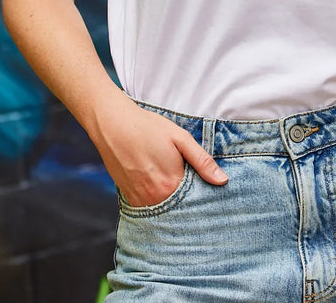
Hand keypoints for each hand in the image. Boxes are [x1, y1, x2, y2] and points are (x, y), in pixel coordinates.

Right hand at [89, 90, 227, 206]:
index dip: (204, 199)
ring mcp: (139, 201)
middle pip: (179, 210)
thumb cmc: (148, 128)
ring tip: (177, 188)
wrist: (112, 124)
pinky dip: (157, 202)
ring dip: (172, 204)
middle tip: (194, 190)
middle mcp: (154, 199)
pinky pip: (148, 208)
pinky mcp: (128, 198)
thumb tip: (223, 181)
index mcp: (171, 185)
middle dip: (189, 204)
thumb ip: (202, 161)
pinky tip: (160, 187)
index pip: (195, 203)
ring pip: (163, 210)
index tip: (211, 194)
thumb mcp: (180, 138)